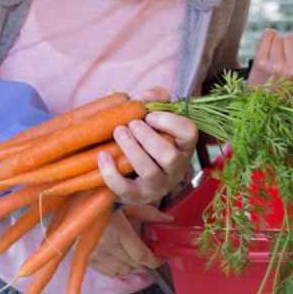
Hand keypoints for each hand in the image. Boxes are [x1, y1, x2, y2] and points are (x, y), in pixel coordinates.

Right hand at [87, 210, 162, 277]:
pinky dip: (119, 269)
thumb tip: (169, 220)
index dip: (155, 260)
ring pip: (123, 270)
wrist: (76, 206)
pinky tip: (122, 259)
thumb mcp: (127, 206)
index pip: (142, 255)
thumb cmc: (104, 205)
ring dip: (133, 266)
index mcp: (119, 231)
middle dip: (146, 262)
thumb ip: (149, 214)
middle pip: (134, 264)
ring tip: (136, 257)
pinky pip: (109, 272)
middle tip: (151, 254)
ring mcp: (96, 254)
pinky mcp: (88, 259)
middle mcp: (107, 246)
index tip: (163, 258)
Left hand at [96, 86, 197, 206]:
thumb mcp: (156, 114)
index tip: (150, 115)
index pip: (190, 133)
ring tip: (119, 132)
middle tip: (132, 124)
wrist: (133, 169)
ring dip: (133, 150)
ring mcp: (158, 185)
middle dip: (149, 138)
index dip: (171, 122)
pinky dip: (111, 173)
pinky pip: (125, 189)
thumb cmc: (148, 137)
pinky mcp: (137, 196)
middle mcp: (176, 168)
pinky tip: (102, 155)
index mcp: (183, 146)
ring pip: (150, 172)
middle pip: (170, 157)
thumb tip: (145, 97)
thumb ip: (156, 98)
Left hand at [247, 24, 292, 93]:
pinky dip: (268, 38)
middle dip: (289, 44)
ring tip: (277, 57)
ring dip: (278, 43)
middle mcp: (292, 69)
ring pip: (279, 37)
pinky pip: (267, 36)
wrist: (265, 100)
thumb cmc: (289, 85)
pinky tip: (269, 49)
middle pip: (292, 37)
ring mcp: (275, 65)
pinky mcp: (261, 61)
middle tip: (286, 57)